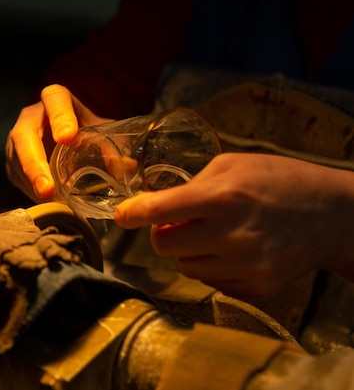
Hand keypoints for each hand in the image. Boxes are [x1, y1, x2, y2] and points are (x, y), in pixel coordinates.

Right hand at [5, 84, 111, 201]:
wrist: (65, 138)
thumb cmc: (84, 130)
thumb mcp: (99, 131)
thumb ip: (112, 145)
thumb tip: (126, 166)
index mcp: (56, 100)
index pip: (55, 99)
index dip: (59, 117)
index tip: (67, 138)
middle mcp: (31, 117)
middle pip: (24, 134)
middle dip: (34, 162)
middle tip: (48, 187)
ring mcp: (18, 140)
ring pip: (17, 159)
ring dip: (32, 181)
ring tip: (48, 199)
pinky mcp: (13, 161)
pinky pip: (17, 176)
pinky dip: (30, 190)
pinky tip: (45, 201)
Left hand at [114, 153, 353, 295]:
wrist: (331, 215)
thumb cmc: (278, 179)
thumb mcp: (233, 165)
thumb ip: (191, 185)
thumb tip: (153, 205)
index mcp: (223, 197)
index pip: (160, 211)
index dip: (133, 213)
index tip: (122, 216)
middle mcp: (231, 235)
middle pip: (164, 246)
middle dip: (163, 233)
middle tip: (177, 222)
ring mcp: (245, 266)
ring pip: (185, 267)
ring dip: (187, 251)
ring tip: (212, 233)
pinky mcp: (256, 288)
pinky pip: (211, 282)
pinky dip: (212, 266)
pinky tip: (232, 249)